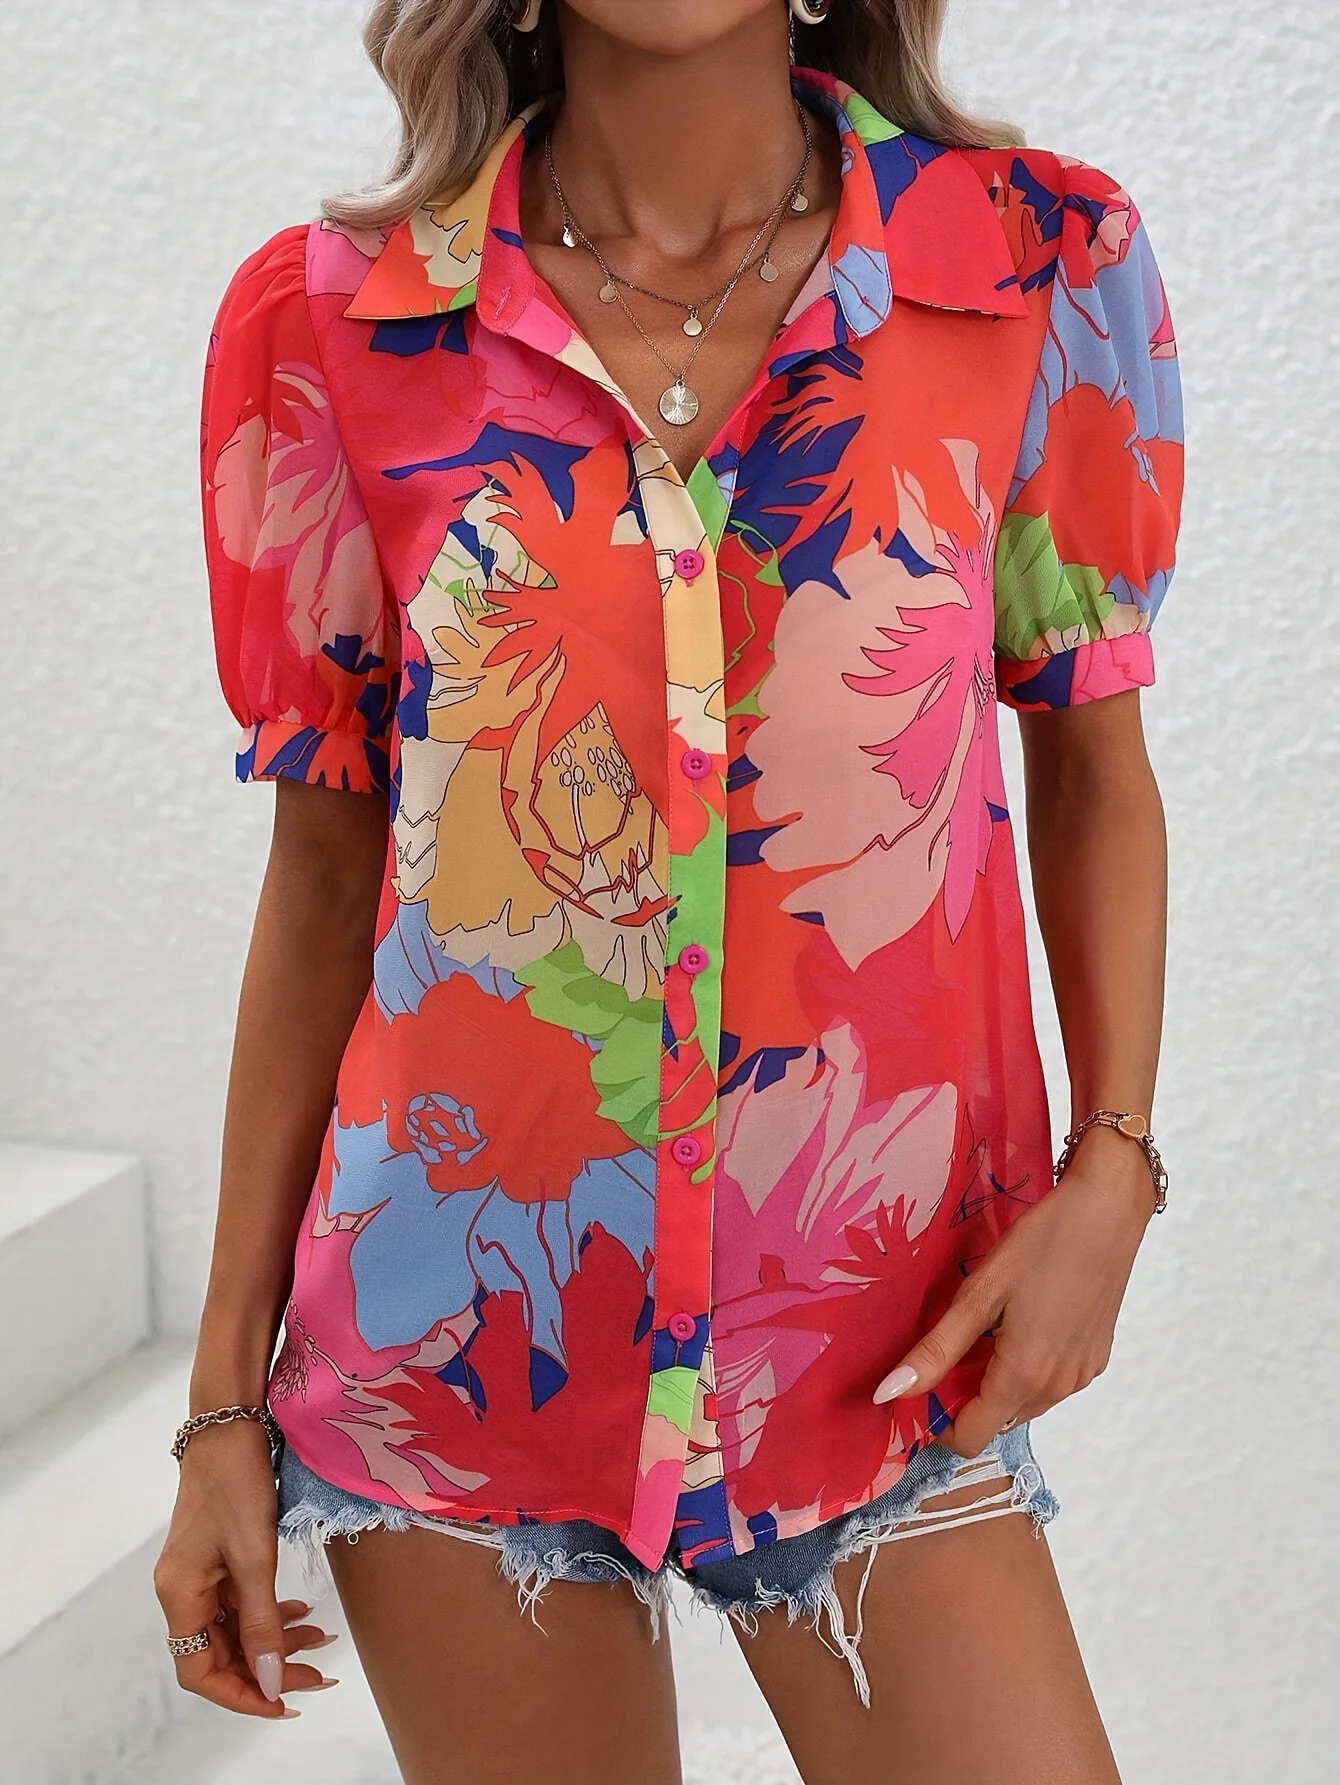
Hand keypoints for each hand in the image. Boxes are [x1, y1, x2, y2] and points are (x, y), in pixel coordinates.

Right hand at [153, 1419, 336, 1716]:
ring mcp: (199, 1575)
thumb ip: (262, 1622)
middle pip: (221, 1654)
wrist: (230, 1426)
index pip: (200, 1672)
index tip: (285, 1702)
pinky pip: (240, 1602)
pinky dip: (271, 1612)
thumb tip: (269, 1680)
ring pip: (235, 1629)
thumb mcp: (255, 1556)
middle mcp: (183, 1592)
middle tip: (320, 1672)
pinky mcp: (216, 1558)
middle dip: (269, 1668)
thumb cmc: (237, 1484)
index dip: (241, 1695)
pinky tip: (301, 1610)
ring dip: (275, 1639)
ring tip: (321, 1640)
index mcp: (180, 1596)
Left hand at [873, 1126, 1157, 1454]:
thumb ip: (936, 1350)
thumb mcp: (980, 1292)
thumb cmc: (1042, 1242)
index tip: (920, 1386)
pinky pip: (1050, 1382)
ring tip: (985, 1325)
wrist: (1108, 1210)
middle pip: (997, 1419)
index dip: (938, 1421)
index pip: (971, 1437)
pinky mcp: (1096, 1358)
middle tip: (949, 1343)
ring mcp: (1082, 1375)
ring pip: (1024, 1402)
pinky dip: (1027, 1367)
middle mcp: (1058, 1388)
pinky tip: (1021, 1320)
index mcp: (1024, 1375)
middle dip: (965, 1396)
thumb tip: (889, 1393)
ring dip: (996, 1380)